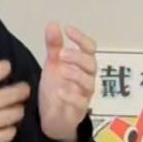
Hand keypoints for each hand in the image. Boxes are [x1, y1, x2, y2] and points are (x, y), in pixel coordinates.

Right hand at [0, 52, 30, 141]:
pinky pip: (3, 136)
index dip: (1, 69)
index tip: (7, 66)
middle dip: (20, 91)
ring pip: (9, 116)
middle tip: (26, 88)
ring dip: (18, 110)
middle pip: (7, 96)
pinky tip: (10, 129)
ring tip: (20, 108)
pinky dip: (10, 131)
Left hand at [37, 22, 97, 141]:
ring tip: (60, 70)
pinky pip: (80, 103)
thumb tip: (53, 23)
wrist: (52, 118)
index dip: (81, 38)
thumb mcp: (53, 65)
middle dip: (78, 57)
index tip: (68, 29)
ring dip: (75, 74)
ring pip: (88, 83)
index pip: (90, 48)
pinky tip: (59, 91)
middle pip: (91, 64)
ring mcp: (84, 95)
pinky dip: (70, 96)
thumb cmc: (56, 88)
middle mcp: (87, 79)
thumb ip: (54, 46)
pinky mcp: (78, 111)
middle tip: (61, 54)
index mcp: (82, 65)